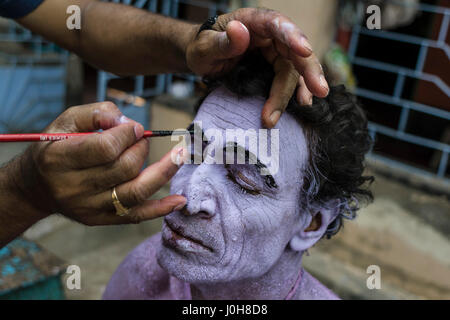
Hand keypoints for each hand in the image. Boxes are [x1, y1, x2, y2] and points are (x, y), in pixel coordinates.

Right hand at [17, 102, 185, 225]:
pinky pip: (135, 216)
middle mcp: (73, 188)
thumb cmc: (56, 146)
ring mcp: (88, 208)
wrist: (37, 186)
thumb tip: (129, 123)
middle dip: (141, 148)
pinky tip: (179, 200)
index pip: (105, 148)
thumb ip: (96, 114)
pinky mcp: (100, 219)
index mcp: (59, 159)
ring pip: (134, 193)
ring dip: (162, 173)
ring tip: (180, 156)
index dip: (127, 134)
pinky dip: (160, 209)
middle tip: (142, 138)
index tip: (134, 127)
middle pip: (124, 169)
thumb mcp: (66, 121)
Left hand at [186, 7, 328, 127]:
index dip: (293, 36)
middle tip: (321, 90)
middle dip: (308, 70)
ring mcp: (274, 52)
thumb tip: (239, 31)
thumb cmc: (200, 48)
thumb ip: (221, 42)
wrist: (202, 58)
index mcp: (252, 21)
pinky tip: (304, 104)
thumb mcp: (204, 47)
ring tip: (299, 109)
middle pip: (294, 49)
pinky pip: (290, 79)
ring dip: (297, 90)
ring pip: (293, 70)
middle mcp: (268, 35)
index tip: (305, 50)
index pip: (276, 24)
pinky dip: (298, 92)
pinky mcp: (274, 68)